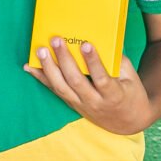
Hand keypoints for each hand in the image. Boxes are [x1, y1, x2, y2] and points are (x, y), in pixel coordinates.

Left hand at [24, 37, 154, 134]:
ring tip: (40, 50)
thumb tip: (104, 37)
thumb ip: (118, 60)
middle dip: (64, 59)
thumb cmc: (131, 94)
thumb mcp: (131, 78)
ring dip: (48, 68)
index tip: (86, 44)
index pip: (102, 78)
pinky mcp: (72, 104)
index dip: (93, 62)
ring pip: (61, 88)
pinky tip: (29, 67)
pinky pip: (54, 91)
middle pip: (75, 81)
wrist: (127, 122)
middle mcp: (94, 102)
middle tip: (57, 40)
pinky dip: (40, 78)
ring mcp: (81, 105)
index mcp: (113, 95)